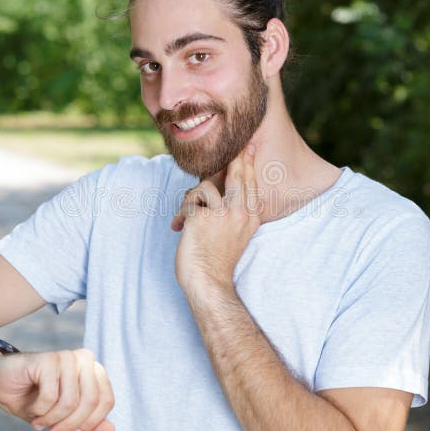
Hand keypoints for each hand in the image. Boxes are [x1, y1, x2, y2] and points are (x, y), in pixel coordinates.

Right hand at [0, 348, 114, 430]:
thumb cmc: (34, 399)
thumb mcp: (64, 417)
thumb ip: (88, 423)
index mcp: (94, 371)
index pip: (106, 401)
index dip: (90, 423)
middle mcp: (84, 360)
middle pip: (91, 402)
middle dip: (70, 425)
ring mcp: (67, 357)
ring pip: (71, 401)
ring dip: (52, 419)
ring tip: (39, 422)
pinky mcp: (48, 359)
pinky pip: (51, 396)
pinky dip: (40, 410)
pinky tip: (32, 409)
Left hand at [171, 144, 259, 295]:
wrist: (208, 282)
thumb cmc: (216, 258)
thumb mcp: (235, 232)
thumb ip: (233, 210)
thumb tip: (217, 183)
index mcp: (250, 217)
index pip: (250, 183)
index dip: (247, 163)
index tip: (246, 148)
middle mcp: (240, 212)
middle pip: (236, 174)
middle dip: (230, 159)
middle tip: (231, 147)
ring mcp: (222, 214)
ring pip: (205, 185)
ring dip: (192, 198)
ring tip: (187, 217)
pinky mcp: (201, 217)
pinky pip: (188, 201)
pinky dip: (180, 213)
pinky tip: (179, 228)